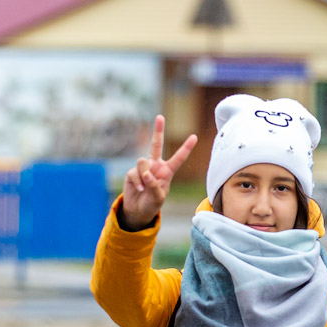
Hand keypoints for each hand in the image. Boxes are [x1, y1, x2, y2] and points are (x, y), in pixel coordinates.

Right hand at [121, 115, 196, 229]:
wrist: (138, 210)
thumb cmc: (152, 204)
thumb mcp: (158, 198)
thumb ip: (154, 185)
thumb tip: (146, 174)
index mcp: (167, 171)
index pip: (178, 158)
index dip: (186, 148)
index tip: (194, 136)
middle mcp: (156, 166)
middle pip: (156, 144)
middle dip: (158, 130)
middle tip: (160, 116)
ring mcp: (143, 168)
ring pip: (143, 161)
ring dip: (144, 174)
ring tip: (145, 187)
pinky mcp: (132, 172)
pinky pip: (134, 172)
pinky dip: (137, 182)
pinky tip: (139, 189)